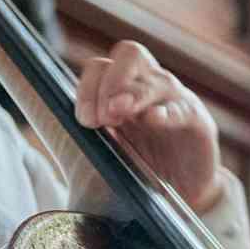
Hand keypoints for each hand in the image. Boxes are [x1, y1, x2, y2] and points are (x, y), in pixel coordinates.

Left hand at [75, 41, 224, 212]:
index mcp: (123, 91)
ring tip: (118, 114)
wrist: (183, 194)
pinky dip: (166, 112)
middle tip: (104, 116)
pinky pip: (183, 109)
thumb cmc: (141, 168)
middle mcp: (150, 87)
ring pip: (156, 80)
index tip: (85, 121)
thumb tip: (50, 124)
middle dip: (111, 82)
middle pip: (130, 55)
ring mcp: (176, 102)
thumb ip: (86, 134)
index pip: (101, 67)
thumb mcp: (108, 149)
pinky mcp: (199, 123)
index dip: (87, 88)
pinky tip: (153, 120)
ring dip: (132, 94)